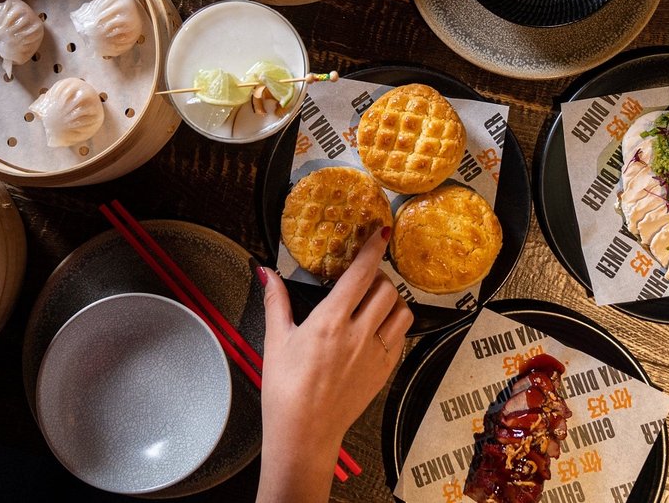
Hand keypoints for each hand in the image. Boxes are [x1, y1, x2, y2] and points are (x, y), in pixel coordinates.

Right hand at [256, 227, 412, 502]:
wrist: (303, 435)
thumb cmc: (285, 391)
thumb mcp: (275, 341)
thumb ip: (276, 301)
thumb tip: (266, 272)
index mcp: (330, 322)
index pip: (361, 274)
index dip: (373, 249)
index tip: (380, 233)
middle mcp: (358, 335)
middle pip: (386, 289)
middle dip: (378, 276)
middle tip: (365, 276)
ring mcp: (375, 354)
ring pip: (402, 312)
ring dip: (392, 300)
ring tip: (375, 301)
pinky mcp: (384, 372)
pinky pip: (402, 337)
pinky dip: (395, 324)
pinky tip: (378, 327)